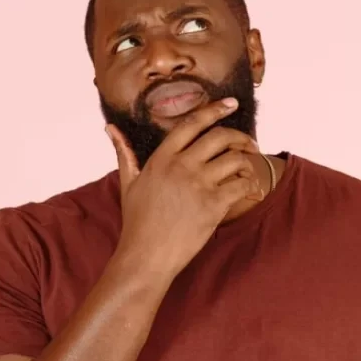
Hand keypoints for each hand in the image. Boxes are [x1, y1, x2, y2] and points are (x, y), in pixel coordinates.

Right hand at [106, 97, 263, 277]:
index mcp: (162, 158)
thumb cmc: (137, 222)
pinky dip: (250, 185)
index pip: (192, 123)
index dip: (214, 109)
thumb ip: (124, 152)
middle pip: (220, 137)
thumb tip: (110, 129)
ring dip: (247, 162)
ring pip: (234, 159)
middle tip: (250, 144)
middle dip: (240, 137)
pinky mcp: (213, 205)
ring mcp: (198, 185)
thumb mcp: (128, 183)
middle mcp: (181, 166)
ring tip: (248, 170)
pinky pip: (241, 185)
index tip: (231, 103)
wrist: (146, 256)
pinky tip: (250, 189)